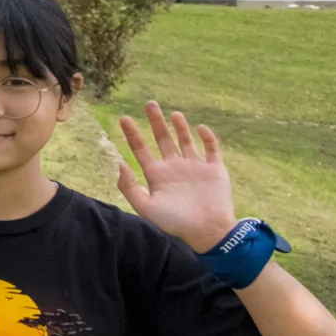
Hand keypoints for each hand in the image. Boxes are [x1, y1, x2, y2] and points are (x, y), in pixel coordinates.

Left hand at [116, 101, 239, 252]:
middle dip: (156, 122)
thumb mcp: (146, 207)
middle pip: (162, 139)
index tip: (124, 118)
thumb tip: (119, 163)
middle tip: (150, 103)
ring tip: (174, 114)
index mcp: (157, 175)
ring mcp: (195, 167)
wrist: (207, 232)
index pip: (141, 149)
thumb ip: (129, 187)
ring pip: (185, 141)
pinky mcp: (215, 169)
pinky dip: (208, 137)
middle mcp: (174, 168)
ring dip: (180, 127)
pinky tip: (201, 128)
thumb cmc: (175, 223)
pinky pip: (212, 149)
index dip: (132, 134)